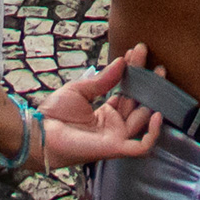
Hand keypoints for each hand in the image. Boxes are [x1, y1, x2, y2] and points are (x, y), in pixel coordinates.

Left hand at [30, 51, 164, 166]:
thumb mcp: (79, 90)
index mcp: (105, 112)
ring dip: (153, 98)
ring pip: (143, 119)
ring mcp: (116, 136)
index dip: (133, 72)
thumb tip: (121, 62)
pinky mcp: (115, 148)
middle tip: (154, 61)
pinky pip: (141, 146)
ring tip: (158, 74)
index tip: (136, 52)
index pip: (127, 91)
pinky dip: (153, 133)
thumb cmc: (55, 113)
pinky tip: (158, 114)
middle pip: (137, 102)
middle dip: (146, 81)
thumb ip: (102, 80)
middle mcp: (114, 124)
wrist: (41, 132)